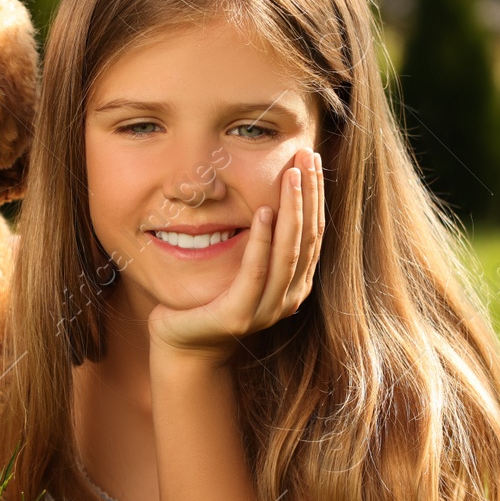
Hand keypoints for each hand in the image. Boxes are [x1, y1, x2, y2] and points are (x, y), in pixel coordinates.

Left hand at [148, 147, 324, 362]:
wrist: (184, 344)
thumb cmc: (211, 298)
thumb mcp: (244, 265)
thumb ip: (263, 241)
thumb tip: (271, 194)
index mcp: (295, 283)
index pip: (314, 232)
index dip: (315, 195)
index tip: (312, 160)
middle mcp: (289, 297)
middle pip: (308, 238)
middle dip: (309, 194)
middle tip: (306, 157)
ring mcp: (267, 308)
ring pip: (288, 252)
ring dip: (292, 210)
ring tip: (290, 176)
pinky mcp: (241, 314)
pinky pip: (256, 271)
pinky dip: (262, 240)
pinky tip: (263, 212)